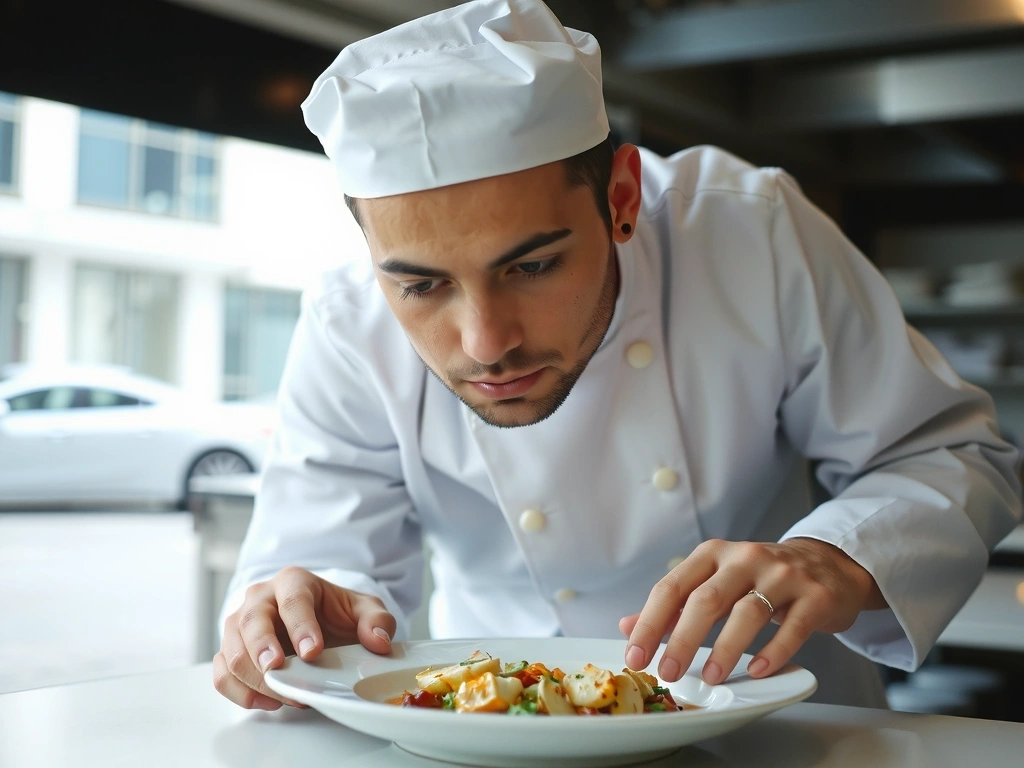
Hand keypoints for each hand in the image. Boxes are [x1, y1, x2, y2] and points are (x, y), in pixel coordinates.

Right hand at [213, 566, 395, 709]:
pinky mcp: (231, 650)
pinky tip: (270, 701)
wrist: (318, 620)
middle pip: (251, 621)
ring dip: (255, 678)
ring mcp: (240, 625)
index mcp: (293, 582)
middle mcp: (260, 598)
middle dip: (262, 649)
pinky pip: (222, 674)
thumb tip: (378, 642)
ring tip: (286, 694)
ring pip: (232, 650)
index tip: (313, 652)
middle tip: (278, 670)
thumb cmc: (336, 613)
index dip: (301, 626)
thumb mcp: (364, 610)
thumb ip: (377, 621)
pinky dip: (241, 692)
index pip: (293, 600)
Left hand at [619, 538, 886, 685]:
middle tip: (668, 672)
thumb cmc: (761, 577)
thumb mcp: (715, 580)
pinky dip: (773, 652)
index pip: (672, 586)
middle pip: (707, 599)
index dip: (650, 622)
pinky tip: (756, 670)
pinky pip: (792, 627)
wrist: (826, 564)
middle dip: (682, 639)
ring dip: (725, 648)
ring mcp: (782, 575)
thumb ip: (675, 604)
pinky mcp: (815, 596)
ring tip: (711, 677)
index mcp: (713, 554)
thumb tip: (628, 625)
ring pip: (748, 612)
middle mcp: (745, 558)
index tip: (635, 656)